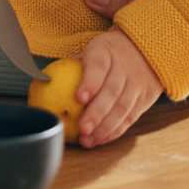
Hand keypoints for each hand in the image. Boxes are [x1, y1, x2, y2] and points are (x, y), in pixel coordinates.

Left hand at [75, 30, 161, 147]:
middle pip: (112, 91)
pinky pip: (130, 117)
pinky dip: (115, 131)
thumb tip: (44, 82)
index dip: (90, 83)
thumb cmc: (107, 53)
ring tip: (88, 140)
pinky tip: (101, 139)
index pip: (98, 66)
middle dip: (97, 113)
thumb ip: (74, 66)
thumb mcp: (92, 50)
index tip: (79, 98)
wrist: (143, 48)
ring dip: (105, 127)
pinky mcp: (145, 98)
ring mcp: (137, 84)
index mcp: (106, 51)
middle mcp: (125, 67)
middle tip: (82, 128)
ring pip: (123, 108)